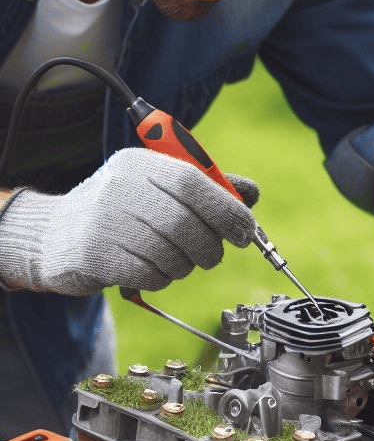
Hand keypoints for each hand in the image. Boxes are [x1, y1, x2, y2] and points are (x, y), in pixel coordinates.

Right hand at [0, 148, 258, 295]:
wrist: (54, 234)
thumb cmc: (119, 210)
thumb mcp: (158, 188)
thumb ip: (205, 189)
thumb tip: (251, 195)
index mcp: (140, 162)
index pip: (192, 182)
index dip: (226, 210)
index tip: (245, 231)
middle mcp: (118, 185)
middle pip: (183, 222)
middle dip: (209, 246)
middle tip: (211, 255)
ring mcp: (102, 220)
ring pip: (167, 253)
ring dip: (183, 266)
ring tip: (175, 262)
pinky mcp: (93, 255)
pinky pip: (147, 274)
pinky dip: (160, 278)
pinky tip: (151, 271)